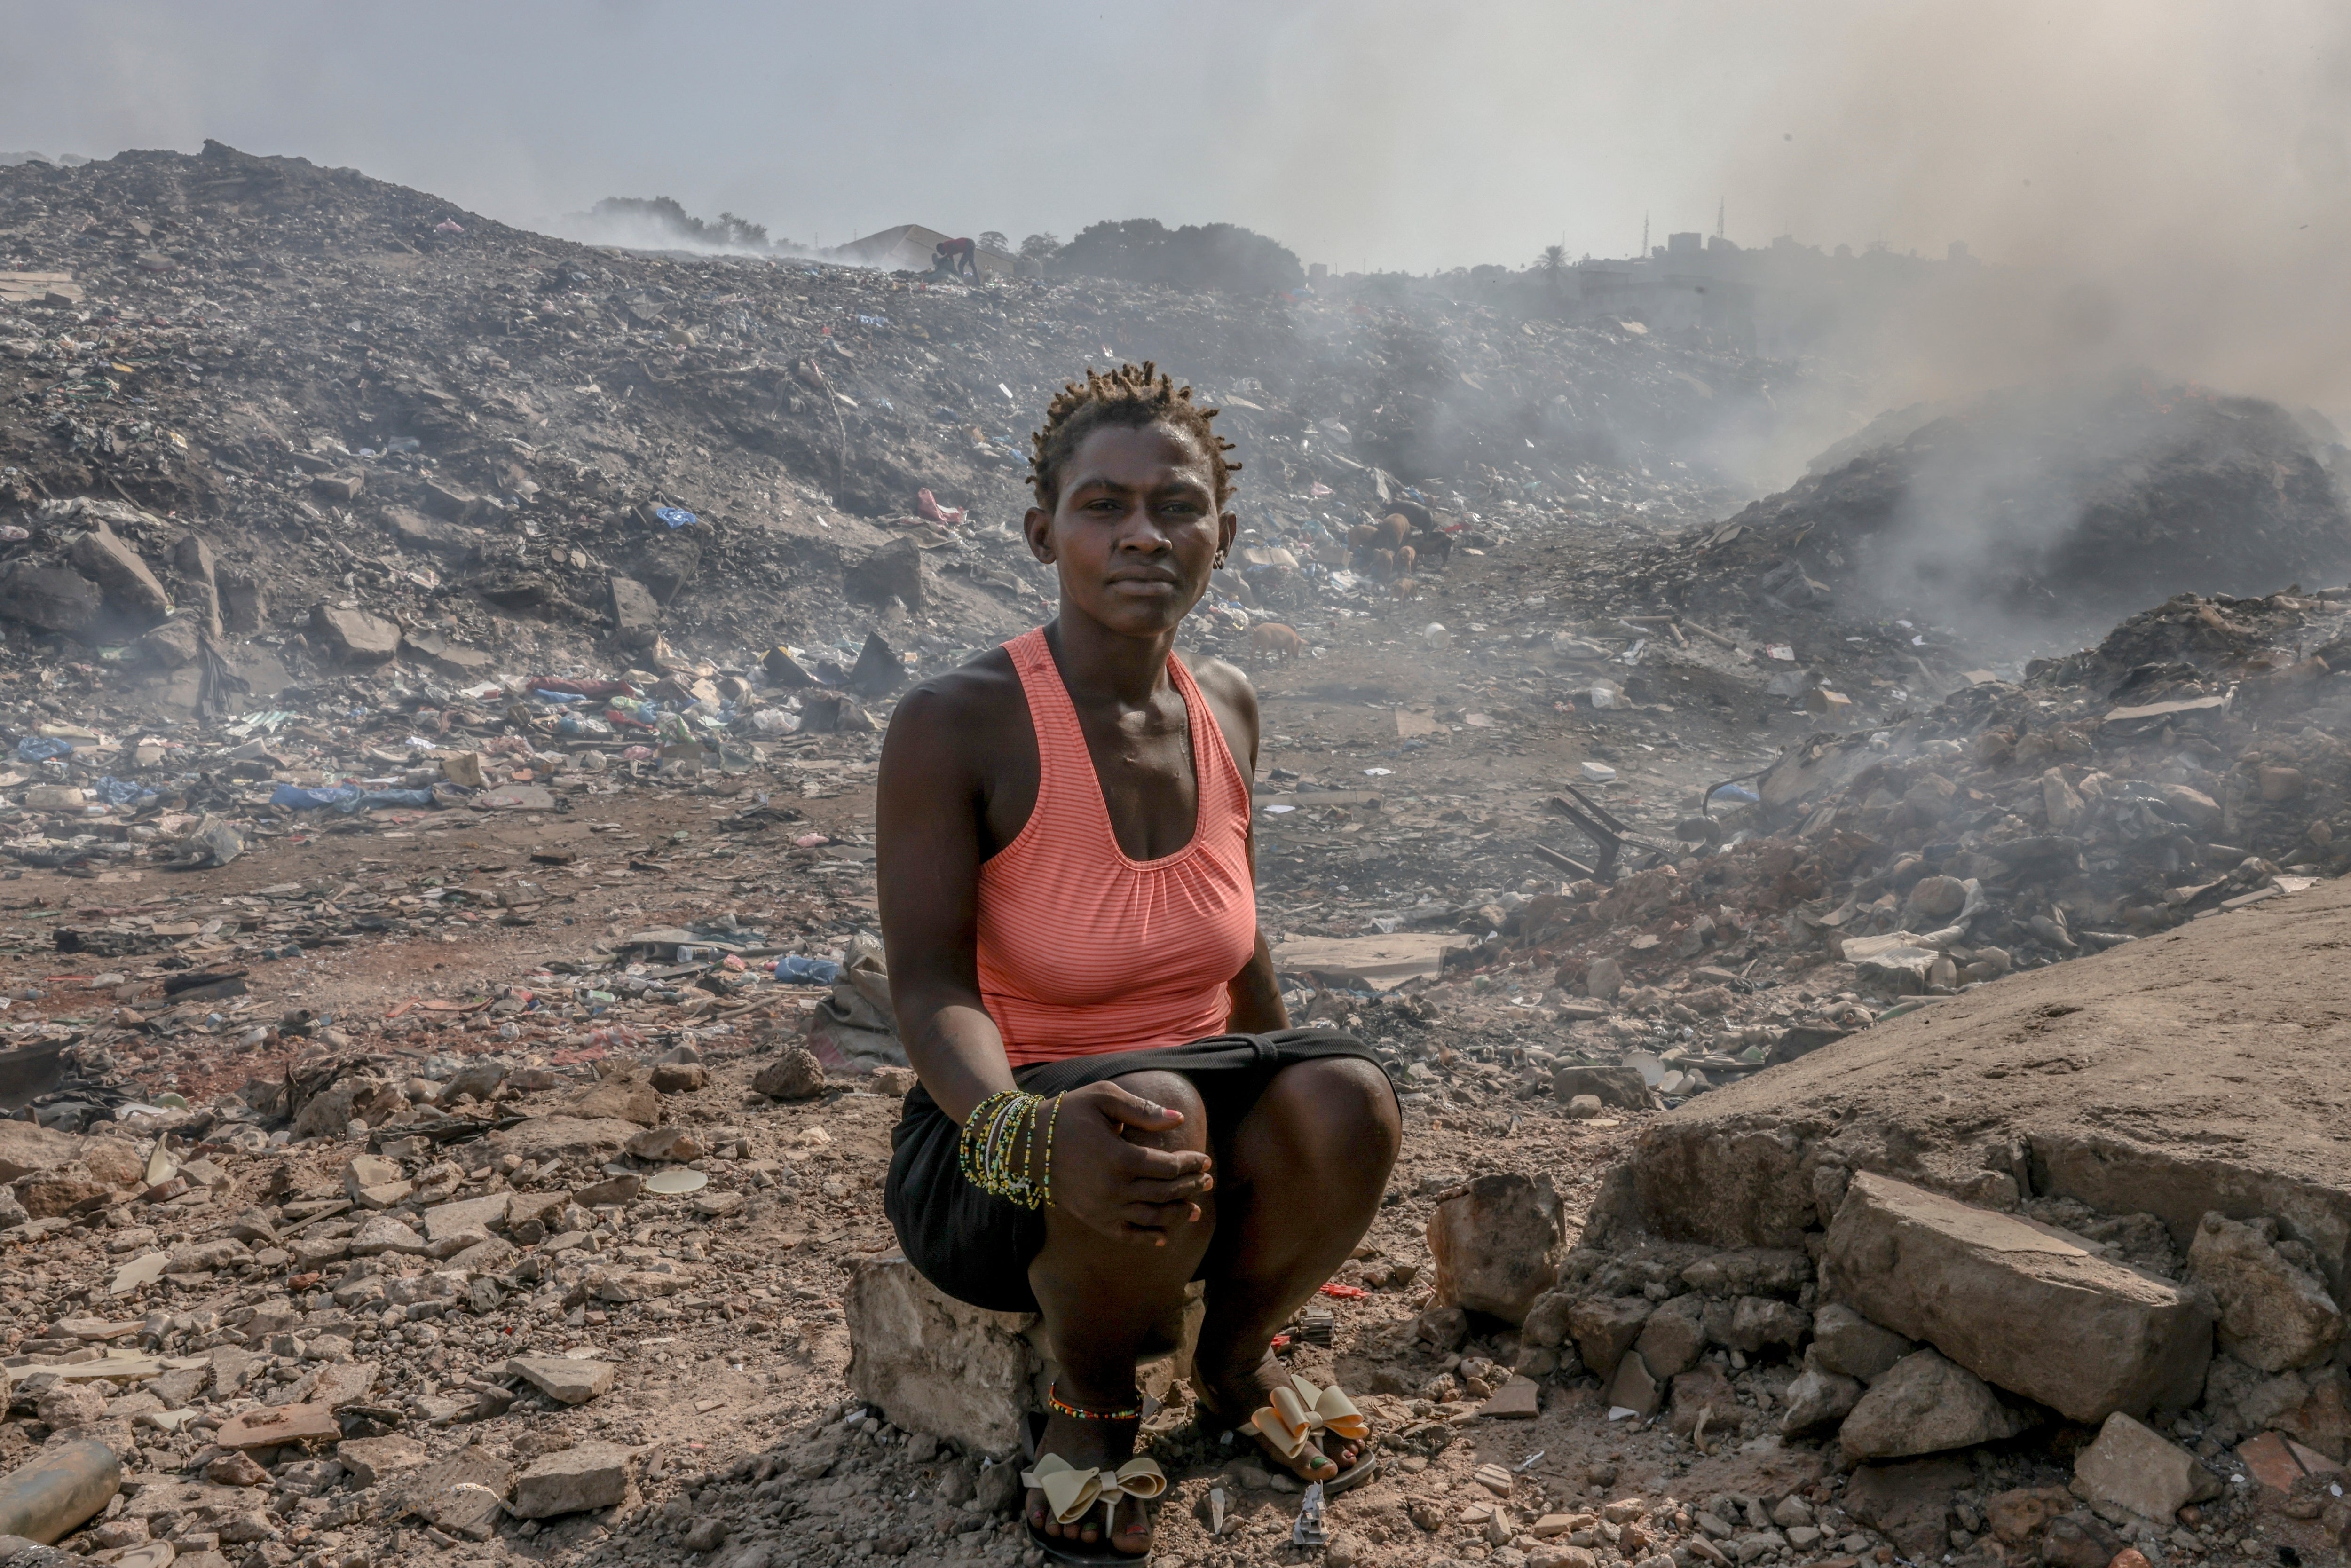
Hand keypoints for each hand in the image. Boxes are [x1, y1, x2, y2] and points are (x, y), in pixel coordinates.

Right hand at [1045, 1081, 1213, 1244]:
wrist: (1028, 1142)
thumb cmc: (1069, 1114)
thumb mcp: (1105, 1099)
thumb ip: (1144, 1110)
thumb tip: (1179, 1120)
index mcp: (1120, 1158)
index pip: (1168, 1167)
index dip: (1190, 1164)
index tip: (1205, 1160)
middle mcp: (1114, 1189)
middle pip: (1165, 1193)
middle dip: (1190, 1187)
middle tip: (1207, 1182)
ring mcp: (1103, 1208)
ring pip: (1151, 1217)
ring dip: (1177, 1213)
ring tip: (1194, 1208)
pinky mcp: (1092, 1219)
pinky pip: (1126, 1235)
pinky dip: (1147, 1238)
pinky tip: (1164, 1237)